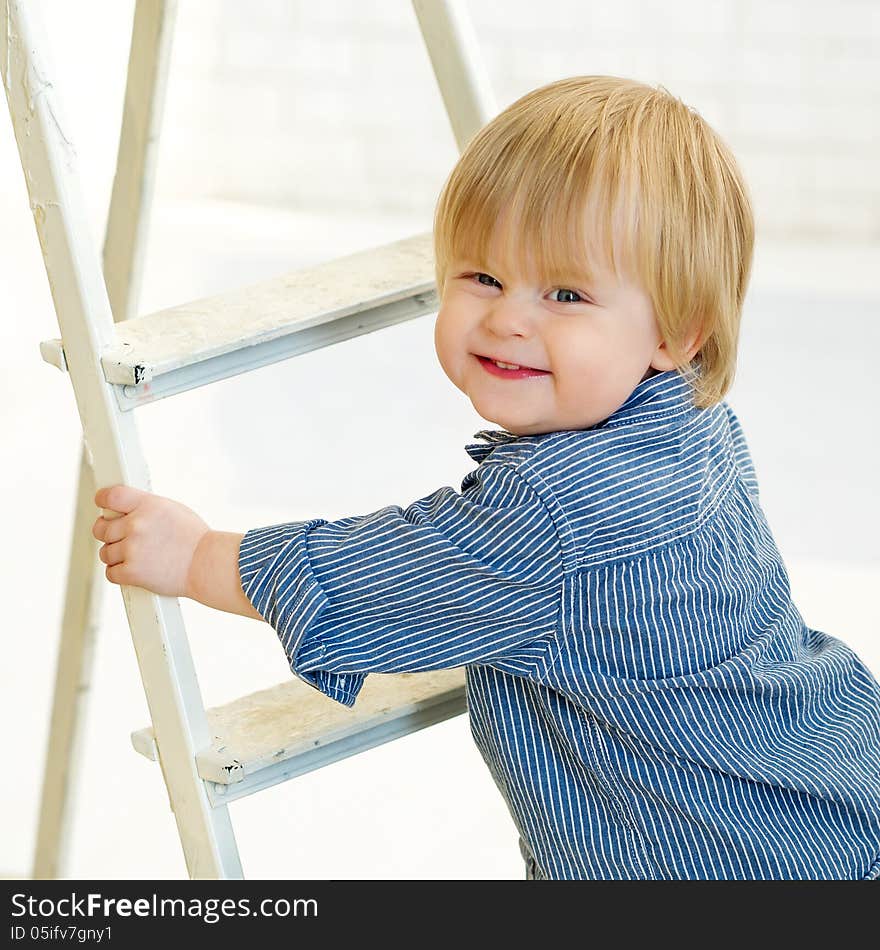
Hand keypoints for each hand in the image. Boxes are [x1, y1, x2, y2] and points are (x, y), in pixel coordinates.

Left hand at [92, 485, 210, 597]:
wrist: (208, 565)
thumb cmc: (195, 539)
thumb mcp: (173, 510)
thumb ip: (146, 508)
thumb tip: (125, 512)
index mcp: (148, 505)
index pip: (111, 496)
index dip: (102, 500)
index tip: (102, 504)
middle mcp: (137, 525)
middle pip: (101, 527)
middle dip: (108, 533)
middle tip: (121, 538)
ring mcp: (132, 548)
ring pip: (105, 552)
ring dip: (117, 556)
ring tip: (138, 557)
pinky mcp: (131, 572)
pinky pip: (111, 572)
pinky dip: (121, 573)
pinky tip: (136, 570)